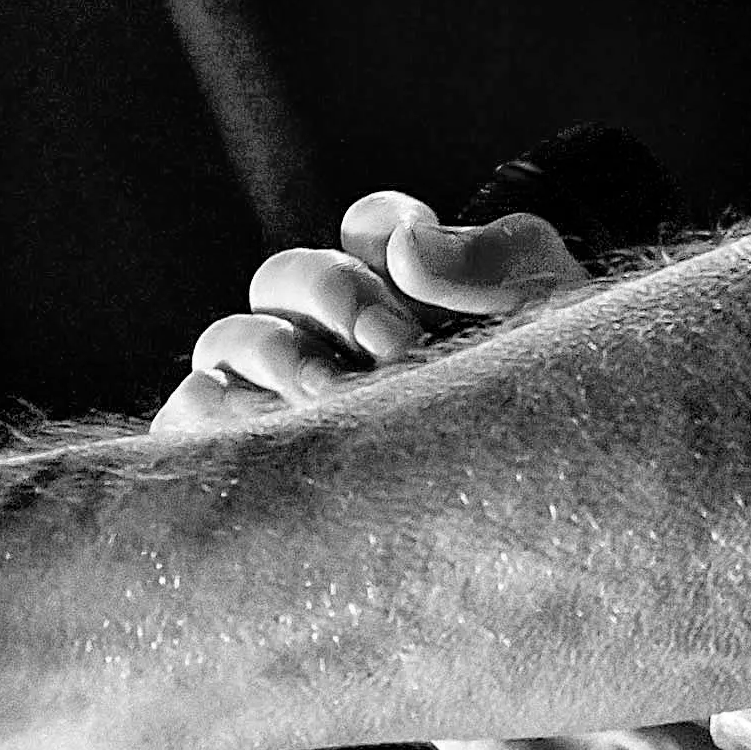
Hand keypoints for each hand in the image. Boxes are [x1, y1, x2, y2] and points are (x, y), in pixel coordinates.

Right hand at [151, 187, 588, 431]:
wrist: (557, 521)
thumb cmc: (560, 417)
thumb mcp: (551, 323)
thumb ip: (492, 260)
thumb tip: (404, 248)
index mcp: (414, 291)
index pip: (370, 228)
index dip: (384, 230)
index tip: (419, 273)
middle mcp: (338, 337)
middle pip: (287, 274)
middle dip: (334, 295)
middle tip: (396, 348)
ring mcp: (285, 397)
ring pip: (230, 338)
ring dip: (276, 352)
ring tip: (335, 398)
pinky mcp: (246, 460)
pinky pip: (190, 414)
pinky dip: (213, 411)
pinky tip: (273, 432)